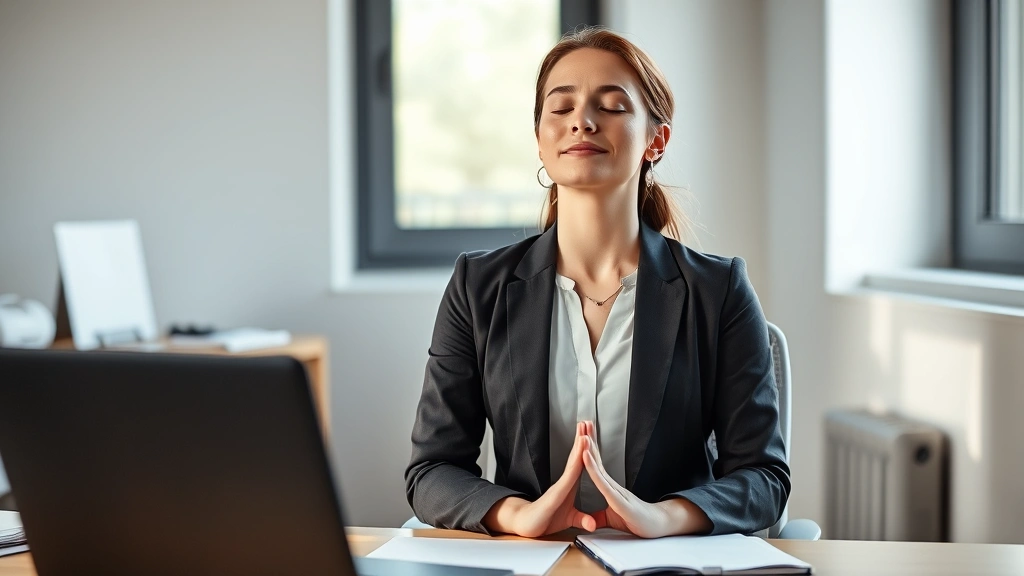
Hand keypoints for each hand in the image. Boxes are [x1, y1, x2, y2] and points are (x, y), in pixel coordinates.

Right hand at [483, 422, 597, 536]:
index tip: (591, 433)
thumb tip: (592, 524)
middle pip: (577, 458)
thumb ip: (582, 519)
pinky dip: (574, 467)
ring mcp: (559, 488)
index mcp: (570, 485)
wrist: (527, 526)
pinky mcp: (554, 496)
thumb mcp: (570, 520)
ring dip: (579, 449)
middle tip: (587, 422)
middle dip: (582, 439)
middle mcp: (565, 483)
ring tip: (584, 434)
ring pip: (573, 465)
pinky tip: (578, 457)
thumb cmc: (547, 519)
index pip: (581, 463)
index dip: (587, 449)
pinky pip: (567, 479)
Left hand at [580, 421, 711, 537]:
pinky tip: (586, 457)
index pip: (596, 465)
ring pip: (599, 468)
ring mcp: (616, 490)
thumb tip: (589, 519)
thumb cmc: (636, 521)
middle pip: (598, 459)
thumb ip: (600, 517)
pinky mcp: (619, 500)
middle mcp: (612, 485)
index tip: (582, 436)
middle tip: (583, 422)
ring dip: (590, 450)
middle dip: (590, 441)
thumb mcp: (612, 519)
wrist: (657, 528)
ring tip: (583, 435)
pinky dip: (593, 469)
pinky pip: (602, 483)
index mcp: (610, 488)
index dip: (589, 450)